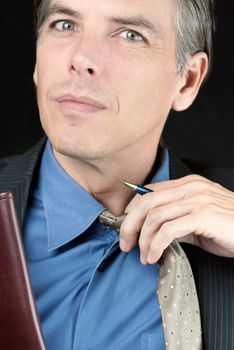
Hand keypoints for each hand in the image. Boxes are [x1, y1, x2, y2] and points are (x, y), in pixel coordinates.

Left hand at [119, 174, 233, 263]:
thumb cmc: (229, 225)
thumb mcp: (198, 220)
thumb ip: (176, 220)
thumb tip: (152, 231)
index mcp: (188, 184)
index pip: (149, 192)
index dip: (132, 209)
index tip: (126, 226)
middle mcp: (190, 188)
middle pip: (146, 202)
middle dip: (129, 224)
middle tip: (125, 242)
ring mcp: (197, 200)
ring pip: (154, 216)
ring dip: (143, 239)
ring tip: (142, 255)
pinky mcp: (203, 216)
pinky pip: (168, 230)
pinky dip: (156, 245)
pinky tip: (154, 256)